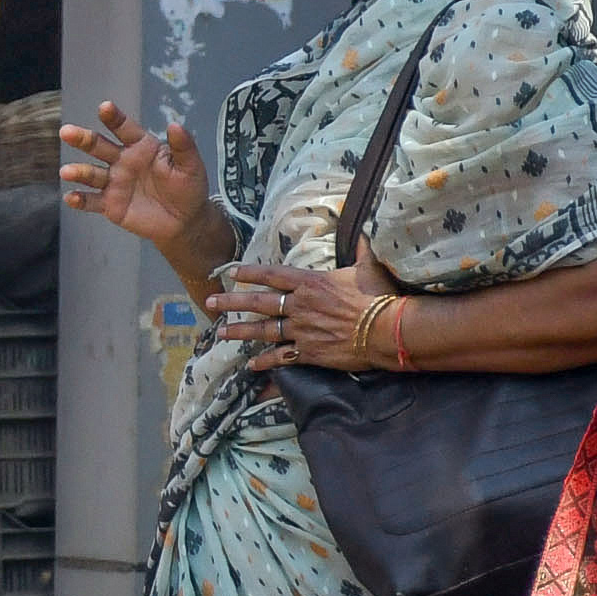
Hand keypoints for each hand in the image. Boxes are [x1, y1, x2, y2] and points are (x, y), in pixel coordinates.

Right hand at [60, 100, 209, 250]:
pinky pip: (92, 201)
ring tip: (66, 172)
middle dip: (83, 139)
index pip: (124, 128)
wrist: (185, 221)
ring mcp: (114, 183)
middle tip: (67, 132)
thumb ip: (183, 146)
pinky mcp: (110, 205)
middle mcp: (123, 161)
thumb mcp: (191, 166)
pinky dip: (80, 199)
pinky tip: (70, 197)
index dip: (114, 118)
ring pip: (91, 174)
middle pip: (99, 146)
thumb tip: (175, 125)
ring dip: (77, 172)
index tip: (104, 108)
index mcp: (141, 146)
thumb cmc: (189, 188)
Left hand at [204, 261, 391, 372]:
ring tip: (221, 333)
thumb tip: (363, 231)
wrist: (388, 330)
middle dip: (231, 303)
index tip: (231, 273)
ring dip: (240, 332)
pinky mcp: (309, 352)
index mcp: (311, 283)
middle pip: (258, 303)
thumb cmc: (380, 296)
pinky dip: (265, 362)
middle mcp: (300, 306)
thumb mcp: (369, 266)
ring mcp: (302, 330)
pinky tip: (251, 364)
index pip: (272, 275)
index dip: (250, 273)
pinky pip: (281, 357)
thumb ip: (361, 248)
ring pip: (263, 331)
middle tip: (208, 303)